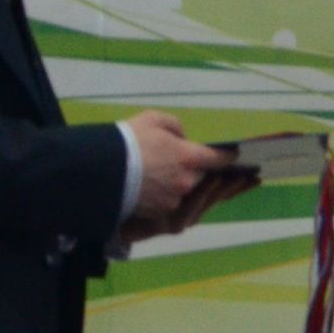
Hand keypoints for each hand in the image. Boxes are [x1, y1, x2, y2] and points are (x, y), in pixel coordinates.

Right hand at [123, 112, 236, 234]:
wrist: (100, 171)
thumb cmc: (129, 141)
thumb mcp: (153, 120)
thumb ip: (176, 127)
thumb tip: (183, 139)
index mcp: (191, 158)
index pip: (220, 158)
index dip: (227, 156)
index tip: (233, 155)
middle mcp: (188, 181)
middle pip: (202, 176)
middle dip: (202, 171)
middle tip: (205, 167)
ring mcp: (174, 199)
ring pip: (187, 191)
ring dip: (185, 184)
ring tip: (177, 177)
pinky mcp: (159, 211)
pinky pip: (171, 202)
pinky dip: (168, 195)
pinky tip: (159, 188)